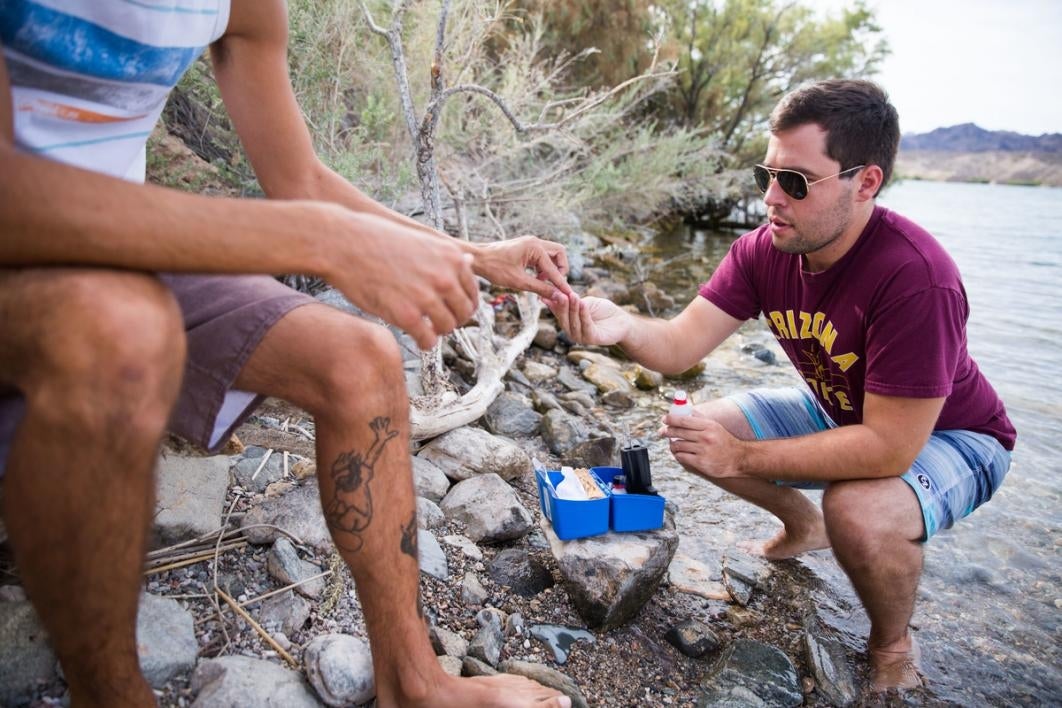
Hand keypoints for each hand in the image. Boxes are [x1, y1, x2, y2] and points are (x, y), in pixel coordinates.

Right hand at [326, 210, 477, 349]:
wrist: (345, 244)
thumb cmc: (378, 239)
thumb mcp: (421, 240)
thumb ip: (446, 256)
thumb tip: (471, 263)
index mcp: (452, 257)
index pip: (472, 292)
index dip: (463, 305)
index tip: (452, 310)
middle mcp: (445, 277)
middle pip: (463, 312)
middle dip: (453, 320)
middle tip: (439, 322)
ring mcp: (427, 297)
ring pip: (447, 327)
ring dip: (438, 331)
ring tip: (426, 329)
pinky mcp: (407, 315)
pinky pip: (428, 339)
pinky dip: (425, 343)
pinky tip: (418, 339)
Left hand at [474, 235, 572, 297]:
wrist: (477, 258)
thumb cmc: (494, 268)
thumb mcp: (519, 282)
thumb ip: (540, 288)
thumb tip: (557, 296)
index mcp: (534, 247)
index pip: (554, 269)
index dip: (561, 284)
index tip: (569, 295)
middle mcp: (535, 242)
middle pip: (560, 254)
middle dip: (560, 270)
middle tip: (554, 284)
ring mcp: (530, 243)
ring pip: (552, 255)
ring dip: (551, 269)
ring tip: (542, 282)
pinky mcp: (526, 248)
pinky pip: (542, 257)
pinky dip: (543, 267)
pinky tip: (536, 278)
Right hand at [547, 291, 631, 345]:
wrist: (621, 321)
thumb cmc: (603, 311)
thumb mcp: (586, 303)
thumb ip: (573, 301)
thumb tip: (556, 293)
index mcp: (568, 322)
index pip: (557, 313)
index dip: (552, 303)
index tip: (546, 294)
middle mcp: (572, 331)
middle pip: (563, 319)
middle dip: (561, 306)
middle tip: (560, 294)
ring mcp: (581, 337)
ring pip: (574, 322)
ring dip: (573, 309)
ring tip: (573, 296)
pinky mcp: (592, 339)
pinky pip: (586, 326)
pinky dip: (584, 315)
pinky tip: (583, 304)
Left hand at [659, 413, 745, 478]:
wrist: (737, 459)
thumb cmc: (724, 441)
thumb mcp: (714, 426)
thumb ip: (699, 418)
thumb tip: (685, 408)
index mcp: (708, 426)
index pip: (684, 420)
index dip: (671, 419)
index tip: (664, 419)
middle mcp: (706, 437)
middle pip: (679, 432)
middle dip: (667, 431)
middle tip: (662, 432)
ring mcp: (703, 451)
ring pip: (678, 445)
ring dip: (672, 444)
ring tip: (672, 444)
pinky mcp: (701, 463)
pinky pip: (681, 457)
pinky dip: (677, 454)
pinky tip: (678, 453)